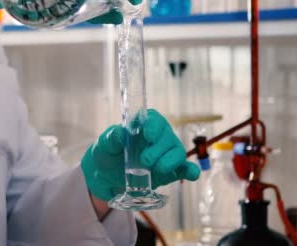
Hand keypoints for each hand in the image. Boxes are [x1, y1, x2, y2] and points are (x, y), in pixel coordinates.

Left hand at [81, 109, 199, 201]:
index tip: (148, 136)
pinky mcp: (170, 172)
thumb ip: (112, 137)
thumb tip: (121, 133)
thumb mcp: (105, 143)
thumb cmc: (108, 152)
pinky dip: (190, 171)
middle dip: (158, 149)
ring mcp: (166, 154)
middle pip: (167, 137)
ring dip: (170, 161)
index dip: (153, 126)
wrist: (107, 175)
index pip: (154, 120)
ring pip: (177, 153)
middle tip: (144, 160)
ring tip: (157, 169)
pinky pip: (185, 169)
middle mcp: (159, 137)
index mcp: (144, 125)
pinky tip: (192, 174)